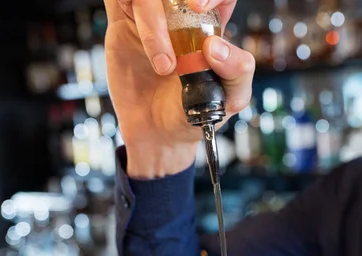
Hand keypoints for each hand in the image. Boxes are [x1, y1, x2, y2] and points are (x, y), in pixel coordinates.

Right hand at [102, 0, 254, 178]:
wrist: (156, 136)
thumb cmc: (194, 115)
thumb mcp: (230, 100)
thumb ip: (238, 72)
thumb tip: (215, 46)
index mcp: (212, 27)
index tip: (200, 8)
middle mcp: (181, 17)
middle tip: (185, 16)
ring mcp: (152, 18)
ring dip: (153, 21)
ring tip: (164, 66)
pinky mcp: (124, 24)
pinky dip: (125, 4)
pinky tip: (138, 37)